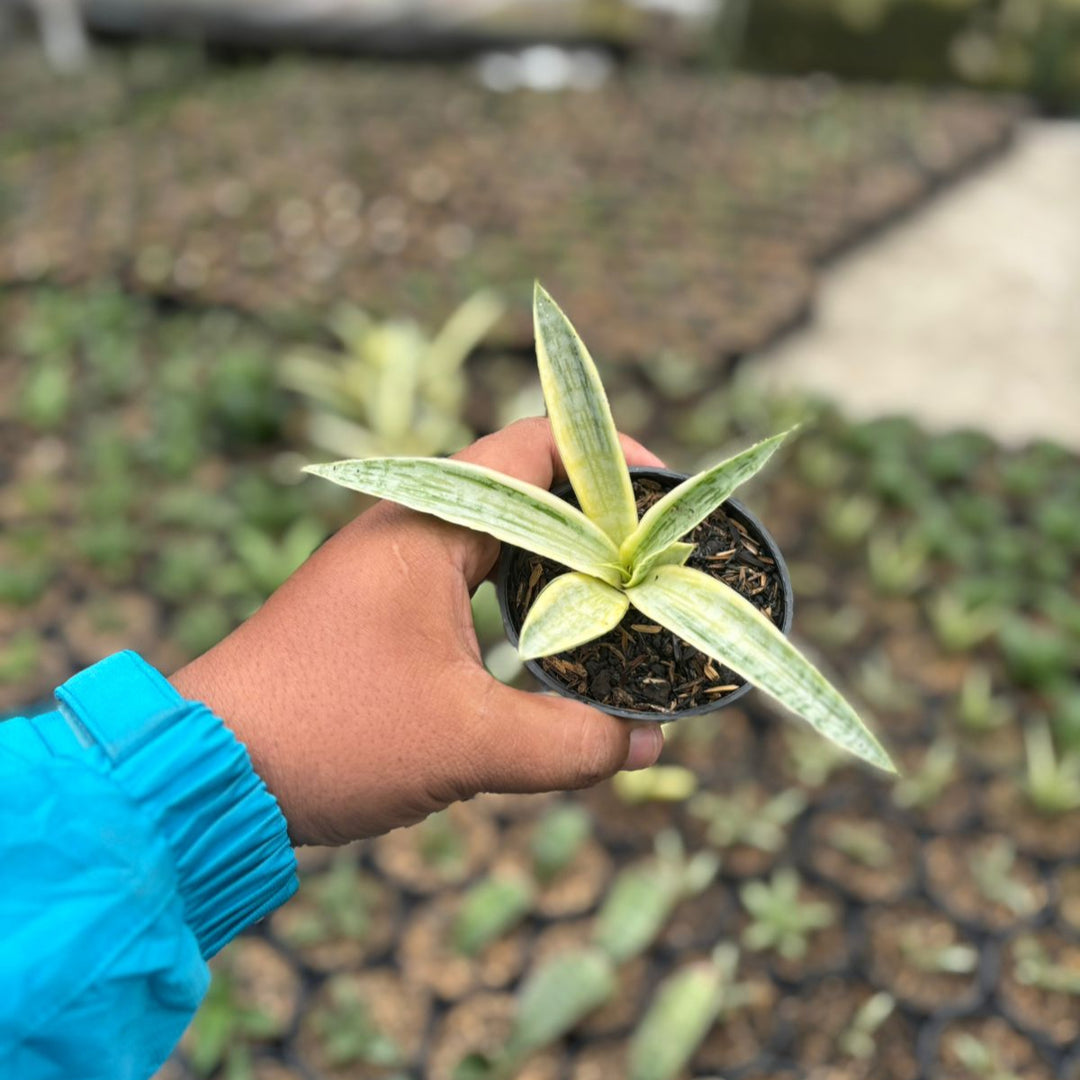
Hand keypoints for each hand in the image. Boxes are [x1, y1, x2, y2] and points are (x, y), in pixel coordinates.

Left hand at [169, 419, 665, 845]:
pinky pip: (471, 576)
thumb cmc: (329, 734)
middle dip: (599, 516)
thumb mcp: (465, 743)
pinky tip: (554, 633)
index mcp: (428, 527)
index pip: (533, 449)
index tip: (669, 492)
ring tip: (623, 592)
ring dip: (560, 558)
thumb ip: (570, 742)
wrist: (207, 770)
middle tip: (659, 555)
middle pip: (525, 489)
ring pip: (499, 537)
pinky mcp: (381, 607)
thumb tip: (649, 746)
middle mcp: (409, 528)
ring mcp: (391, 565)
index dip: (609, 458)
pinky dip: (521, 593)